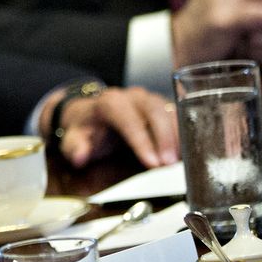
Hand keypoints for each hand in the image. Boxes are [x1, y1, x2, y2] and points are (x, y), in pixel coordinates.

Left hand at [47, 86, 178, 167]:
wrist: (92, 115)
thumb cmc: (86, 128)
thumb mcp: (74, 137)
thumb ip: (75, 147)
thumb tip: (79, 156)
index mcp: (110, 102)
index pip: (128, 119)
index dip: (141, 141)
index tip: (152, 163)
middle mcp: (133, 97)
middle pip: (154, 111)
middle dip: (164, 138)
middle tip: (169, 164)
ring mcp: (151, 99)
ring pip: (170, 112)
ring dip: (178, 137)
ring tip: (180, 161)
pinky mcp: (164, 107)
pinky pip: (179, 116)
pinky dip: (184, 134)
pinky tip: (187, 153)